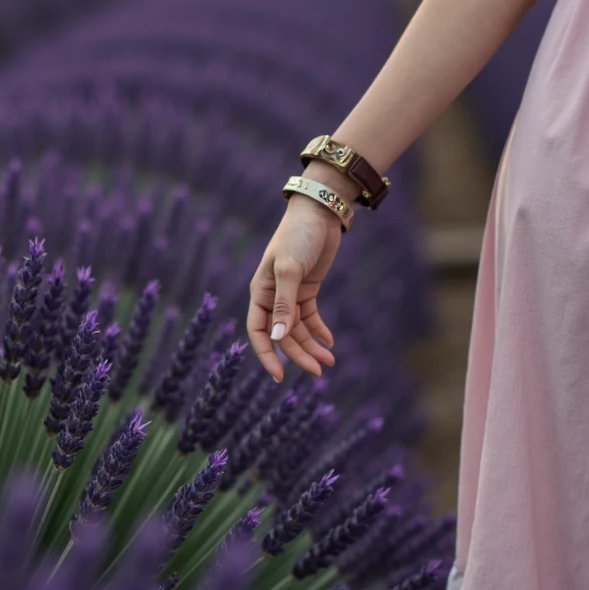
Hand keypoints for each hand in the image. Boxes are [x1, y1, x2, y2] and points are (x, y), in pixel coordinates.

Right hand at [250, 191, 344, 380]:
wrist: (319, 212)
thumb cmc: (297, 236)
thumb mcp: (289, 269)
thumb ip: (284, 304)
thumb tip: (279, 337)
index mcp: (260, 292)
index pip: (258, 332)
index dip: (267, 355)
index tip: (280, 377)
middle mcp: (272, 296)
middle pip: (283, 335)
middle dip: (298, 355)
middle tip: (318, 372)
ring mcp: (290, 294)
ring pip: (298, 329)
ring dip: (312, 346)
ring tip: (329, 361)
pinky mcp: (308, 289)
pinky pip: (310, 317)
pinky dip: (319, 331)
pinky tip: (330, 343)